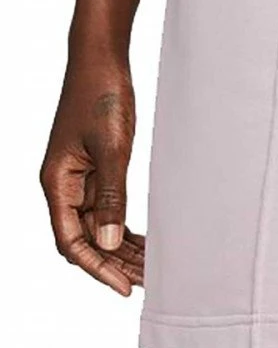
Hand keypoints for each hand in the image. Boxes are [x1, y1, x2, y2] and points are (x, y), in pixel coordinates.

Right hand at [40, 49, 143, 294]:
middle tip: (148, 282)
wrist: (102, 60)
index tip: (124, 288)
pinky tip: (145, 239)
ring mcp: (79, 177)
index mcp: (57, 183)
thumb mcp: (113, 148)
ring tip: (152, 267)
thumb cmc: (102, 97)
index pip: (71, 241)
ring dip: (122, 247)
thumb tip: (111, 242)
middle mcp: (63, 185)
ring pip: (98, 225)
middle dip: (114, 263)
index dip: (97, 268)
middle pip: (85, 239)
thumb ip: (112, 195)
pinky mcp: (95, 167)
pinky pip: (106, 206)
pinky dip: (124, 224)